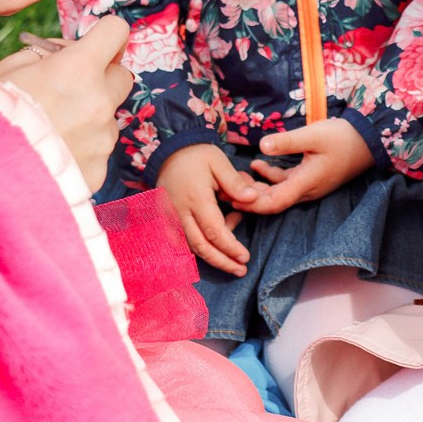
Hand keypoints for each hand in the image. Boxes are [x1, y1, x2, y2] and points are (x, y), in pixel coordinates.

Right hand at [0, 14, 132, 191]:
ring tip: (53, 131)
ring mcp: (102, 140)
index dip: (105, 36)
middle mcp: (99, 102)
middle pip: (122, 77)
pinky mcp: (98, 170)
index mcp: (78, 68)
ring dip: (89, 118)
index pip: (116, 32)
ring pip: (108, 118)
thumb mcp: (11, 67)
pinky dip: (81, 151)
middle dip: (103, 78)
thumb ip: (47, 54)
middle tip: (72, 89)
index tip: (95, 45)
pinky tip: (53, 155)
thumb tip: (68, 53)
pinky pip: (98, 152)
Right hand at [157, 144, 258, 275]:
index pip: (214, 231)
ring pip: (191, 247)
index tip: (245, 257)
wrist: (167, 151)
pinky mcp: (168, 220)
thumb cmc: (196, 155)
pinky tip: (214, 247)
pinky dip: (199, 249)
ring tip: (232, 262)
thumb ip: (236, 182)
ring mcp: (172, 218)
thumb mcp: (219, 161)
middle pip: (201, 247)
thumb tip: (255, 198)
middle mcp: (181, 212)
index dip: (230, 247)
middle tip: (241, 270)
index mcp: (196, 198)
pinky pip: (182, 241)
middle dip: (222, 262)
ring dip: (212, 257)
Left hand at [237, 118, 373, 215]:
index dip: (252, 204)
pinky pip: (286, 183)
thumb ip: (287, 142)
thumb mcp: (313, 135)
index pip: (274, 203)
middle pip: (273, 202)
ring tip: (236, 177)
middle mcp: (307, 190)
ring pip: (278, 193)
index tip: (232, 198)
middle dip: (249, 197)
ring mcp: (309, 185)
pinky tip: (257, 165)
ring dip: (258, 187)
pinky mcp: (311, 177)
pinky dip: (270, 177)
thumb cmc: (342, 137)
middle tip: (226, 189)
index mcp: (306, 184)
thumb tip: (261, 146)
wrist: (368, 139)